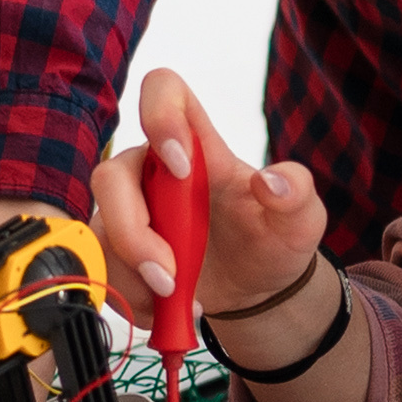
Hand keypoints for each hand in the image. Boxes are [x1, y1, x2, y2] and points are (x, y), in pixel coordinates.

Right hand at [90, 69, 325, 332]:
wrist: (259, 291)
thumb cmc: (273, 239)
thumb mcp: (302, 219)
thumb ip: (297, 193)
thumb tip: (271, 182)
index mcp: (198, 147)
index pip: (163, 92)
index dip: (159, 115)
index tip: (180, 166)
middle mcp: (154, 172)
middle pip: (110, 177)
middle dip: (133, 231)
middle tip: (169, 275)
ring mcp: (132, 212)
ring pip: (100, 230)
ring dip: (131, 274)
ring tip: (177, 299)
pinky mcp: (118, 250)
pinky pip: (102, 269)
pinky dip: (130, 297)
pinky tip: (165, 309)